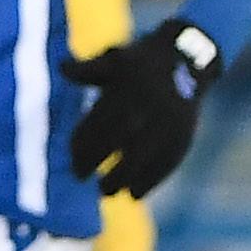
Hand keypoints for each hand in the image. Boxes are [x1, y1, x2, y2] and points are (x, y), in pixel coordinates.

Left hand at [64, 16, 222, 197]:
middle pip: (118, 140)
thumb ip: (87, 70)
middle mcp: (146, 107)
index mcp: (126, 89)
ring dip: (123, 177)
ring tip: (106, 192)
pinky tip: (136, 194)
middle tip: (80, 176)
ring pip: (143, 154)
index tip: (73, 156)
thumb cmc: (141, 62)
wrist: (188, 57)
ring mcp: (167, 122)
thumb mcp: (114, 59)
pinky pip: (167, 162)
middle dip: (96, 160)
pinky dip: (152, 180)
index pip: (99, 122)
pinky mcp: (183, 134)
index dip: (82, 143)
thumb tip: (62, 68)